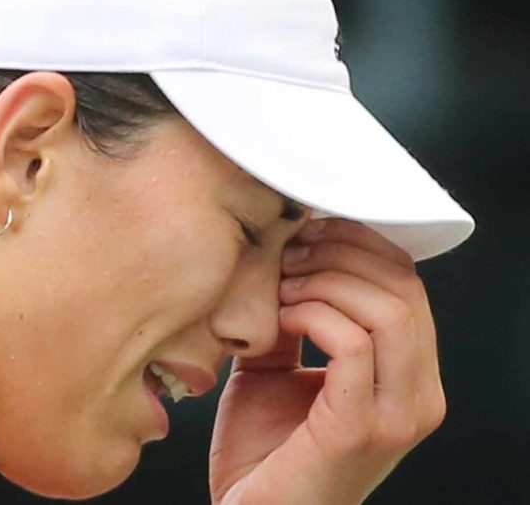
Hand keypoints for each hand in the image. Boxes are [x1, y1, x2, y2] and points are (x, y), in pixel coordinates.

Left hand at [208, 219, 446, 504]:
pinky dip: (313, 313)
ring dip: (326, 280)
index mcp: (409, 378)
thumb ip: (291, 320)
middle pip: (405, 287)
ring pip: (389, 309)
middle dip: (341, 252)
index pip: (408, 286)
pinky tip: (280, 315)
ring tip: (280, 283)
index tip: (304, 229)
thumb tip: (281, 258)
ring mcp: (397, 415)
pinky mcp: (361, 428)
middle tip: (289, 249)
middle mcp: (419, 396)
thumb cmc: (262, 451)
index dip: (357, 244)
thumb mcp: (276, 370)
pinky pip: (353, 343)